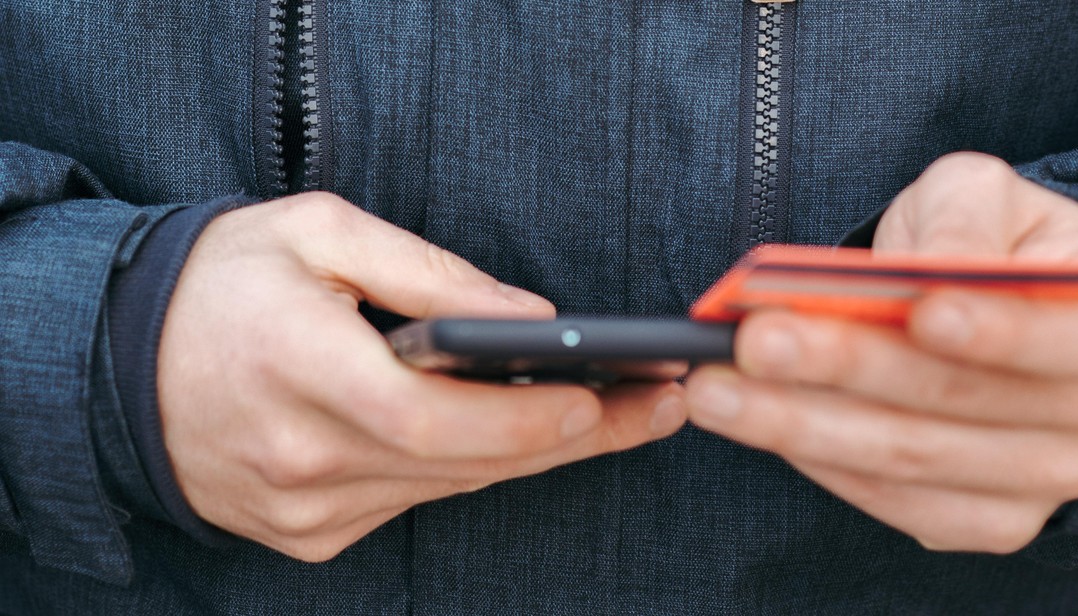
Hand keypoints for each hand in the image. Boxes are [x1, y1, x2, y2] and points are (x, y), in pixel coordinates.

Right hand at [158, 192, 686, 560]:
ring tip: (611, 417)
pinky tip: (515, 437)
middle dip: (569, 438)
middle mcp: (299, 456)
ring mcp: (301, 506)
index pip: (432, 419)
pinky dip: (467, 469)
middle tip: (653, 408)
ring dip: (530, 454)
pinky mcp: (306, 531)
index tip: (606, 398)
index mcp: (296, 369)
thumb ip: (429, 274)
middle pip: (462, 465)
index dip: (527, 419)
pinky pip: (413, 503)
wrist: (121, 357)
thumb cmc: (221, 281)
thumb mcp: (318, 232)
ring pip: (448, 488)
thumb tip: (531, 320)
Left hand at [686, 152, 1077, 551]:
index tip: (919, 308)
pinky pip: (893, 503)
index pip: (1070, 335)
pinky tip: (756, 424)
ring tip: (716, 388)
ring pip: (909, 459)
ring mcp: (1043, 478)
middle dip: (843, 369)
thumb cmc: (986, 240)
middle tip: (751, 343)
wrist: (989, 307)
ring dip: (799, 425)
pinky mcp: (984, 519)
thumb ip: (962, 215)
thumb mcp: (979, 194)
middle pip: (958, 401)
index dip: (996, 328)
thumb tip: (932, 268)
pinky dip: (818, 463)